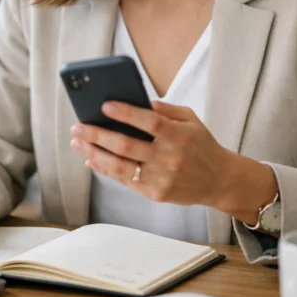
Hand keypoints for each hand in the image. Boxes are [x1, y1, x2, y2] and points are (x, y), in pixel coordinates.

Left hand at [70, 100, 276, 218]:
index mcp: (179, 135)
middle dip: (97, 135)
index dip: (125, 113)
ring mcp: (161, 178)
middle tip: (78, 126)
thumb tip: (137, 102)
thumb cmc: (201, 145)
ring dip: (94, 153)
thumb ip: (165, 110)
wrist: (219, 180)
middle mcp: (169, 158)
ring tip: (77, 142)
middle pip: (126, 145)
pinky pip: (124, 180)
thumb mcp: (191, 120)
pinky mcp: (155, 194)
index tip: (104, 105)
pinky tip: (91, 158)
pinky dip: (104, 169)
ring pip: (120, 166)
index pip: (149, 122)